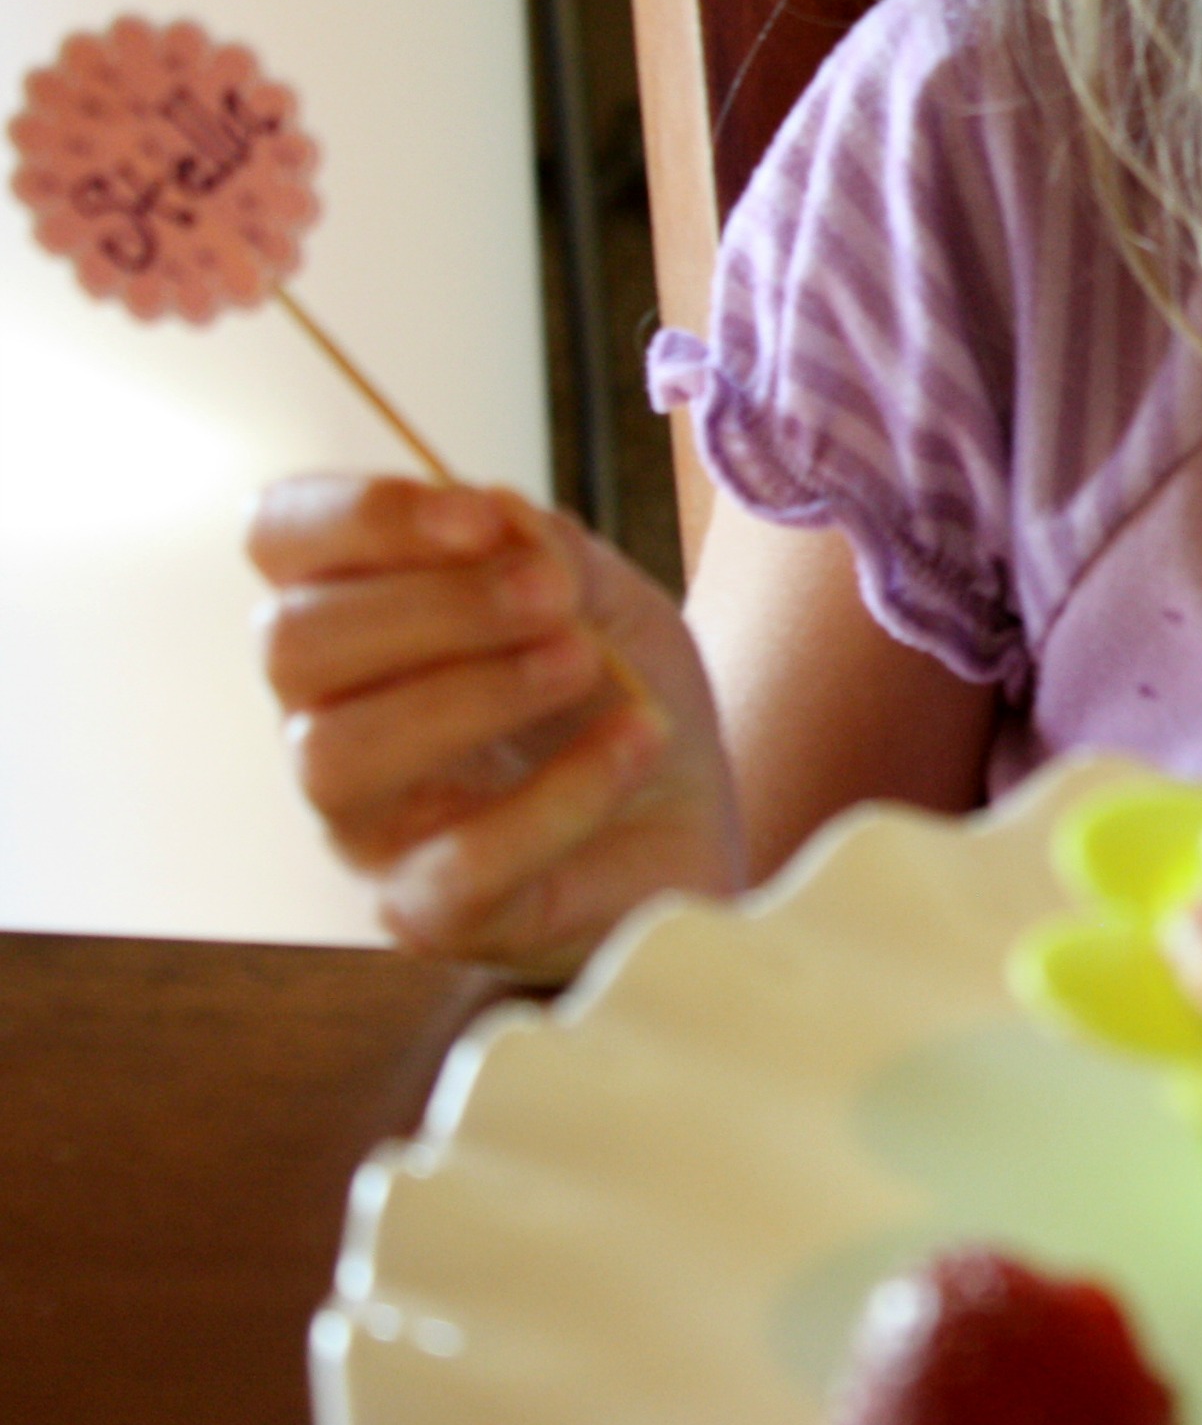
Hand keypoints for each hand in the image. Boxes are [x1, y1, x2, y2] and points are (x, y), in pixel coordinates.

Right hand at [247, 474, 742, 978]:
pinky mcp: (429, 912)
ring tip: (583, 662)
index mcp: (354, 619)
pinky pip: (459, 862)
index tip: (478, 517)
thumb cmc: (620, 695)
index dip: (359, 516)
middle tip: (555, 597)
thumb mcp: (607, 598)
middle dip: (433, 606)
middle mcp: (329, 719)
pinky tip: (638, 739)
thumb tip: (495, 512)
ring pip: (336, 754)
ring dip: (473, 692)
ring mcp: (367, 825)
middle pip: (294, 644)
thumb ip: (550, 551)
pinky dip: (560, 792)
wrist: (698, 817)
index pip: (280, 539)